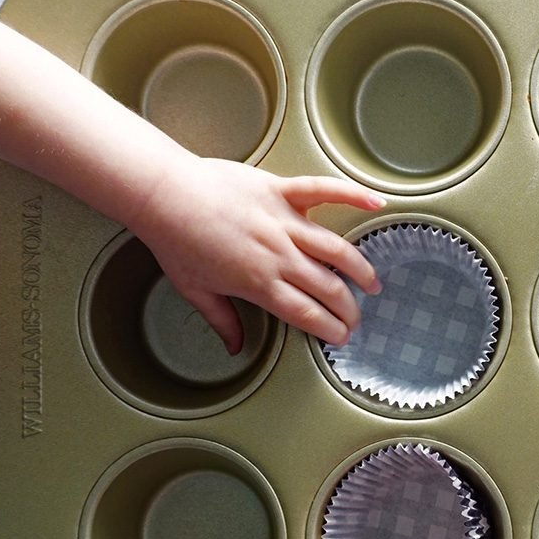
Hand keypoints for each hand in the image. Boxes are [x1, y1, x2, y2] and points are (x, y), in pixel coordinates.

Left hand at [129, 156, 384, 352]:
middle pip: (328, 288)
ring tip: (372, 282)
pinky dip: (352, 195)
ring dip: (359, 269)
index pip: (307, 314)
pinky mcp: (282, 192)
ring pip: (336, 250)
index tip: (341, 336)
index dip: (330, 328)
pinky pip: (324, 192)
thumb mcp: (194, 289)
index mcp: (259, 284)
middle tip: (355, 317)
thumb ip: (222, 320)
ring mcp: (285, 223)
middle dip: (348, 308)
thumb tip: (236, 347)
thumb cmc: (174, 239)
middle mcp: (279, 256)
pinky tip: (376, 203)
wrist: (162, 194)